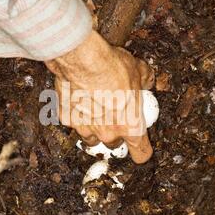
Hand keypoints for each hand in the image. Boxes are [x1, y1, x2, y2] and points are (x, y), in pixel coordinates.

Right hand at [45, 30, 154, 163]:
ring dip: (94, 129)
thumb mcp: (138, 71)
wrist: (82, 60)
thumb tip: (147, 83)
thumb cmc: (112, 67)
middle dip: (114, 134)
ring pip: (91, 139)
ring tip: (95, 109)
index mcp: (130, 126)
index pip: (141, 153)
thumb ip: (145, 81)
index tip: (139, 145)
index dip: (141, 150)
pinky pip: (74, 123)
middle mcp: (108, 133)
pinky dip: (76, 115)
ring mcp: (85, 129)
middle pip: (114, 146)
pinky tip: (79, 99)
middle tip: (113, 115)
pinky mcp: (67, 120)